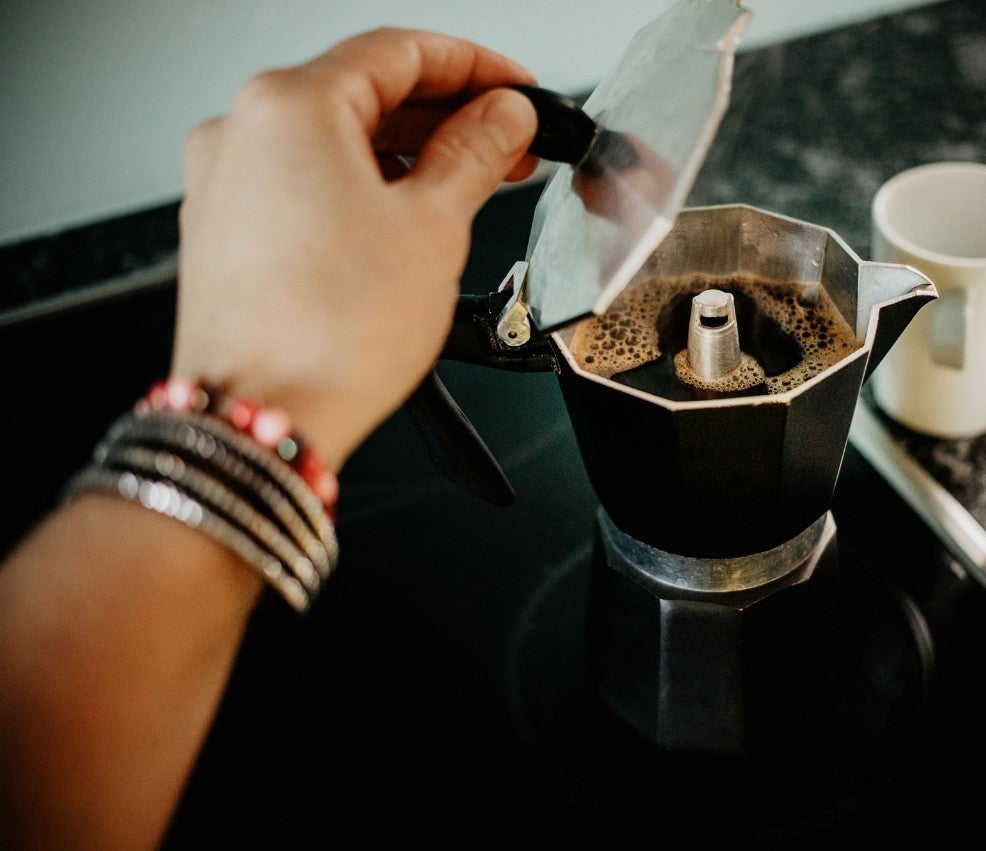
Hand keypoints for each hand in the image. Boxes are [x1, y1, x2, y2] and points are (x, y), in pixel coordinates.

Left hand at [171, 27, 538, 468]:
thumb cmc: (330, 334)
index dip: (474, 66)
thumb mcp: (434, 227)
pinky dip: (362, 187)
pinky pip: (306, 182)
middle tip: (509, 141)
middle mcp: (241, 132)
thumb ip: (475, 153)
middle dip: (445, 114)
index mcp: (288, 106)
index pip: (398, 51)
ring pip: (334, 141)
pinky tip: (409, 215)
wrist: (264, 419)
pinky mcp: (226, 230)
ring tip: (471, 182)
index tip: (516, 89)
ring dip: (407, 154)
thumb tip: (503, 118)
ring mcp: (225, 182)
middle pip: (362, 92)